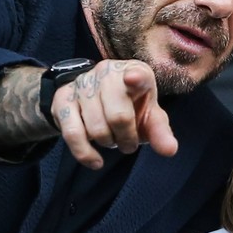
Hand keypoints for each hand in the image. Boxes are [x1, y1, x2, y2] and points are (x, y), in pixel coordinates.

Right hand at [51, 59, 177, 168]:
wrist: (94, 99)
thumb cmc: (129, 107)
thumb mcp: (149, 116)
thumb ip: (160, 132)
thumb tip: (170, 150)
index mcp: (135, 71)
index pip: (137, 74)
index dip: (135, 78)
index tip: (133, 79)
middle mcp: (107, 72)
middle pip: (118, 115)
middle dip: (126, 139)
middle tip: (128, 144)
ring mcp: (83, 83)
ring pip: (95, 127)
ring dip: (107, 143)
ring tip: (112, 140)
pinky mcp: (62, 98)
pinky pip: (72, 133)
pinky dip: (85, 153)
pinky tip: (95, 161)